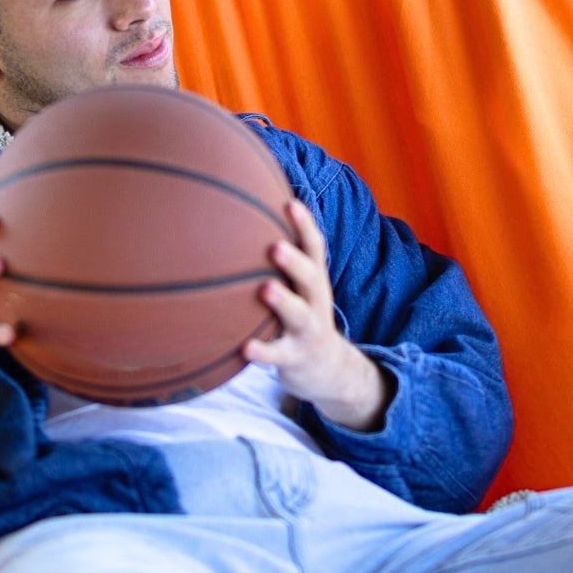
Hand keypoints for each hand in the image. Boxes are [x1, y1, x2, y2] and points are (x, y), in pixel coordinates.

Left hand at [243, 200, 392, 432]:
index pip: (315, 248)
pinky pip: (278, 355)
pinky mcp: (295, 358)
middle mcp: (315, 302)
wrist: (328, 369)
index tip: (289, 203)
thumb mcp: (301, 288)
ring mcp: (307, 331)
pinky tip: (244, 347)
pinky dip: (263, 351)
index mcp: (314, 281)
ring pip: (299, 315)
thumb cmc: (303, 316)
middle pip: (310, 277)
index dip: (304, 226)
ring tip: (266, 289)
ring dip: (283, 301)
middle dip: (295, 261)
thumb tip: (245, 214)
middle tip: (275, 246)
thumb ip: (284, 260)